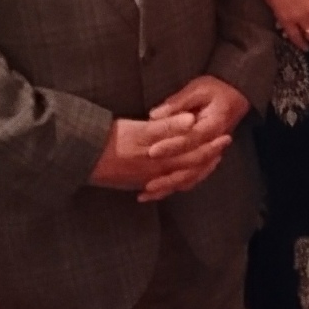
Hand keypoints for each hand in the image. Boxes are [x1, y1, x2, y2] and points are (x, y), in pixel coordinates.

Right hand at [88, 110, 229, 203]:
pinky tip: (175, 182)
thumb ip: (168, 125)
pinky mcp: (136, 183)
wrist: (83, 159)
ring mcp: (148, 180)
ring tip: (205, 164)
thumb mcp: (141, 129)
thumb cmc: (111, 140)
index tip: (225, 136)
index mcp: (163, 157)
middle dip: (208, 158)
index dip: (211, 145)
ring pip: (178, 179)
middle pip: (190, 168)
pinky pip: (161, 187)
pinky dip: (172, 184)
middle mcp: (159, 172)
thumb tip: (192, 121)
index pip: (194, 152)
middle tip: (222, 149)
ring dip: (194, 172)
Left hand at [142, 75, 248, 199]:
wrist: (236, 95)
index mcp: (213, 126)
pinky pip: (193, 177)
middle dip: (168, 176)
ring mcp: (212, 154)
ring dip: (171, 186)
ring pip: (193, 176)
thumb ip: (176, 103)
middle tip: (147, 183)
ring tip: (148, 193)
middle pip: (192, 166)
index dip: (171, 147)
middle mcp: (215, 145)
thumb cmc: (216, 89)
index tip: (151, 151)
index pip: (191, 140)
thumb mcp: (197, 89)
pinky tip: (158, 193)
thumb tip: (154, 115)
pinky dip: (176, 185)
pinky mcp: (207, 158)